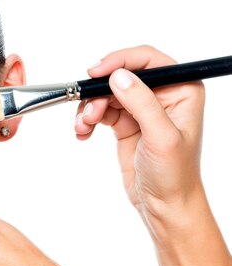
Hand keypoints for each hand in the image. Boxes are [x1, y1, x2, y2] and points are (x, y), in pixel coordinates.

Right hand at [74, 45, 205, 228]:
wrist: (164, 205)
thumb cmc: (174, 175)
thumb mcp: (161, 137)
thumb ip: (142, 103)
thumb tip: (119, 76)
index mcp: (182, 90)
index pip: (148, 60)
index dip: (119, 61)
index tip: (96, 73)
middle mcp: (162, 95)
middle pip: (120, 76)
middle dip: (99, 92)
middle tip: (88, 112)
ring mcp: (141, 109)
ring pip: (106, 93)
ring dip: (89, 108)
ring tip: (83, 127)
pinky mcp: (125, 123)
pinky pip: (100, 110)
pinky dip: (87, 119)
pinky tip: (83, 133)